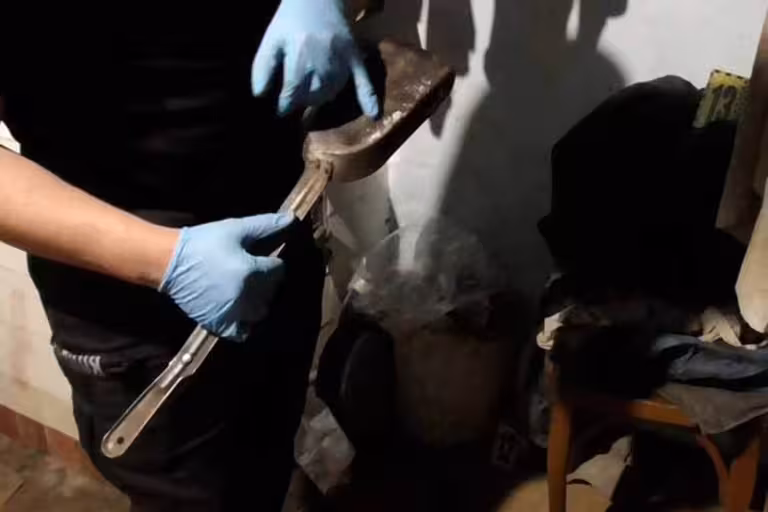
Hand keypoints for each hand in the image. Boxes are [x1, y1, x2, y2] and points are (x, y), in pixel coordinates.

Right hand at [159, 213, 294, 340]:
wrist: (168, 262)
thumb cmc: (203, 242)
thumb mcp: (236, 229)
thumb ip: (265, 225)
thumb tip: (292, 220)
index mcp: (251, 271)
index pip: (278, 271)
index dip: (273, 264)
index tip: (265, 260)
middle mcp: (245, 295)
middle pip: (271, 292)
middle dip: (267, 282)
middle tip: (255, 274)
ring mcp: (232, 312)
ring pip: (261, 312)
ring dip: (259, 302)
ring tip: (248, 291)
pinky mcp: (218, 323)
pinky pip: (242, 332)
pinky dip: (245, 324)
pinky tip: (241, 311)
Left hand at [252, 0, 379, 117]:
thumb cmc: (291, 19)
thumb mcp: (272, 39)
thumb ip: (263, 66)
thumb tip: (259, 95)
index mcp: (298, 57)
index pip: (291, 92)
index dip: (284, 105)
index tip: (280, 110)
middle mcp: (321, 62)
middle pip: (311, 95)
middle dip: (302, 101)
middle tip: (296, 99)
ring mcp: (340, 60)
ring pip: (331, 92)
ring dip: (321, 98)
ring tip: (313, 96)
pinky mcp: (354, 57)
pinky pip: (363, 80)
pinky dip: (369, 98)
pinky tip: (374, 115)